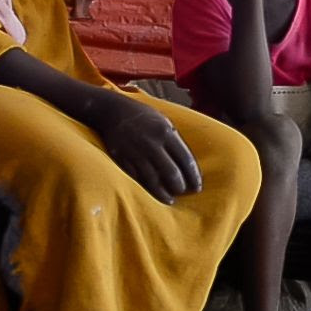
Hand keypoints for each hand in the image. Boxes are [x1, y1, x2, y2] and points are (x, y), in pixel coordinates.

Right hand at [86, 94, 201, 203]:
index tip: (197, 187)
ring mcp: (135, 152)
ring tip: (170, 200)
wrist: (113, 111)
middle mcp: (151, 143)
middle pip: (171, 172)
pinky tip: (151, 195)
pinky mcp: (121, 159)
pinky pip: (136, 178)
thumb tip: (188, 165)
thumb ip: (176, 141)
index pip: (185, 159)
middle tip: (184, 192)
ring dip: (163, 192)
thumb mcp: (164, 122)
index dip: (193, 176)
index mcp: (166, 132)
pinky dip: (145, 189)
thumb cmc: (144, 117)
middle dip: (180, 186)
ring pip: (153, 179)